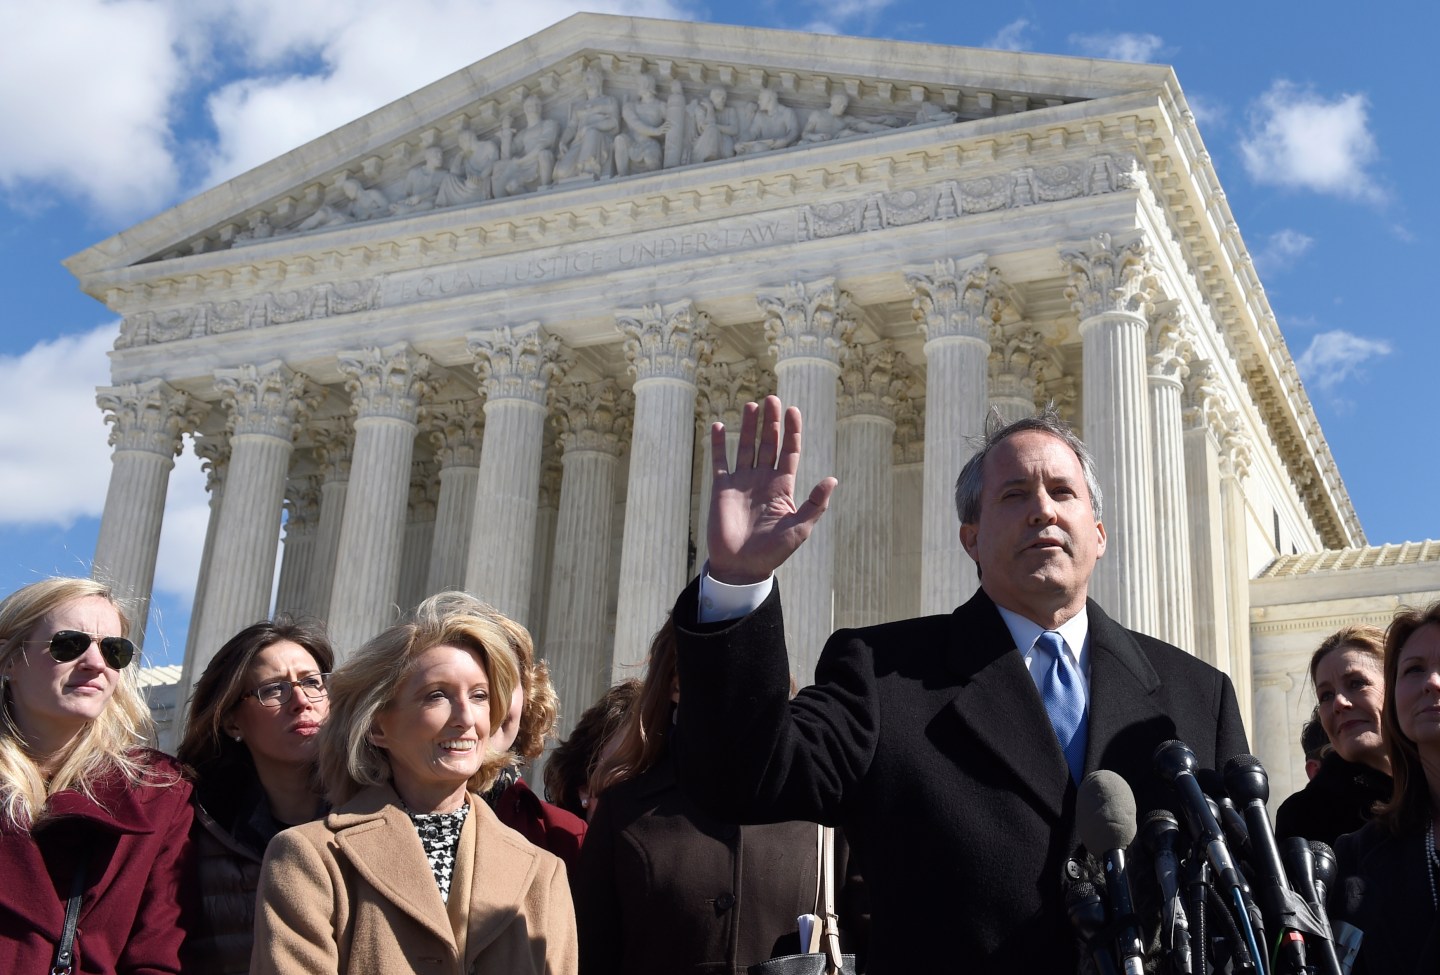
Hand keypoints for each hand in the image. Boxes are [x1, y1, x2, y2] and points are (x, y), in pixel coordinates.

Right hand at [706, 395, 836, 584]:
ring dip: (749, 427)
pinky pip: (720, 461)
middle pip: (769, 444)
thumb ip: (815, 504)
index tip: (793, 410)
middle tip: (772, 399)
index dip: (792, 431)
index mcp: (783, 487)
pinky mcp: (722, 488)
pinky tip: (720, 426)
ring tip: (752, 405)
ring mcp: (742, 482)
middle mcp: (763, 480)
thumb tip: (833, 479)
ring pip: (746, 447)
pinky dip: (719, 444)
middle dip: (771, 422)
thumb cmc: (773, 551)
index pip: (790, 452)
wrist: (742, 566)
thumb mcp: (799, 528)